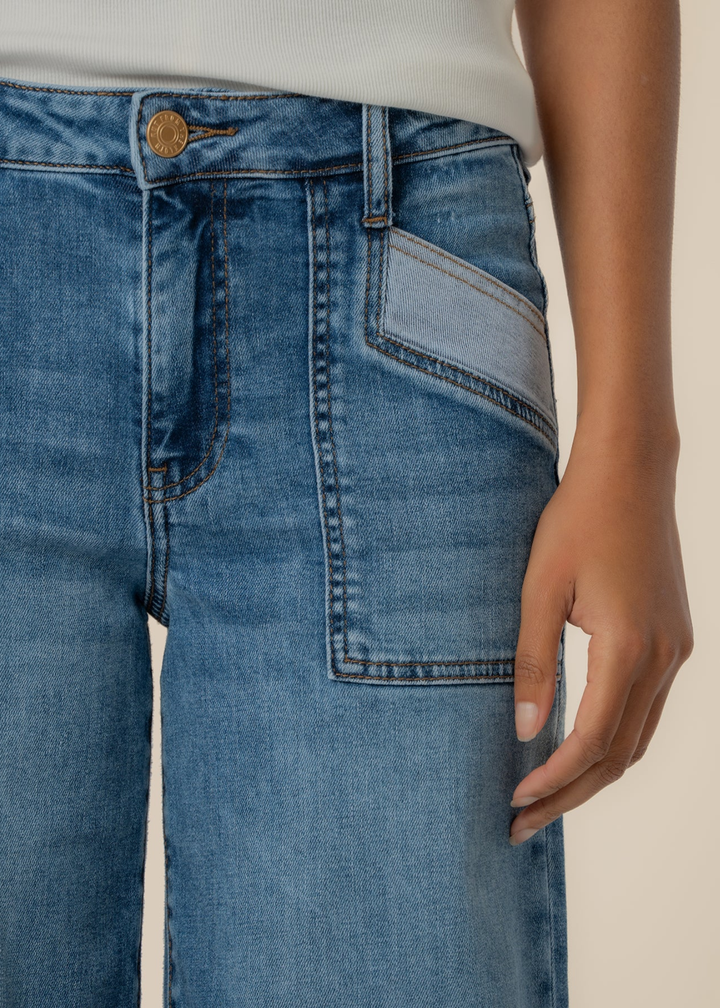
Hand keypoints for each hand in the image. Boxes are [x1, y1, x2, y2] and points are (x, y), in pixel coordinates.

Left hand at [508, 427, 692, 845]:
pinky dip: (615, 740)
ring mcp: (676, 649)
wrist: (630, 472)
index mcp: (628, 648)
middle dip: (570, 794)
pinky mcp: (674, 637)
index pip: (592, 742)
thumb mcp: (539, 589)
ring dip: (594, 773)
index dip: (552, 781)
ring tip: (546, 797)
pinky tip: (581, 747)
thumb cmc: (576, 521)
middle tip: (521, 823)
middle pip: (620, 754)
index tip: (513, 801)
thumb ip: (533, 662)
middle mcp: (663, 658)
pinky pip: (648, 709)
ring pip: (639, 737)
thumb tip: (526, 732)